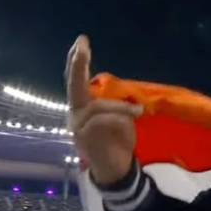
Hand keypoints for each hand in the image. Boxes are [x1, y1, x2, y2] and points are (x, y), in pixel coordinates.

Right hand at [66, 35, 141, 185]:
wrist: (116, 170)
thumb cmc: (118, 142)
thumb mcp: (121, 118)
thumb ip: (116, 104)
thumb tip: (123, 95)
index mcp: (83, 106)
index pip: (77, 80)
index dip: (78, 61)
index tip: (81, 41)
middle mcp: (75, 113)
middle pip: (73, 85)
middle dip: (77, 64)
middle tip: (82, 45)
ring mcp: (77, 125)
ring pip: (96, 106)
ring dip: (119, 108)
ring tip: (137, 113)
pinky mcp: (83, 135)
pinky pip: (101, 118)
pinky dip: (119, 116)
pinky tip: (132, 119)